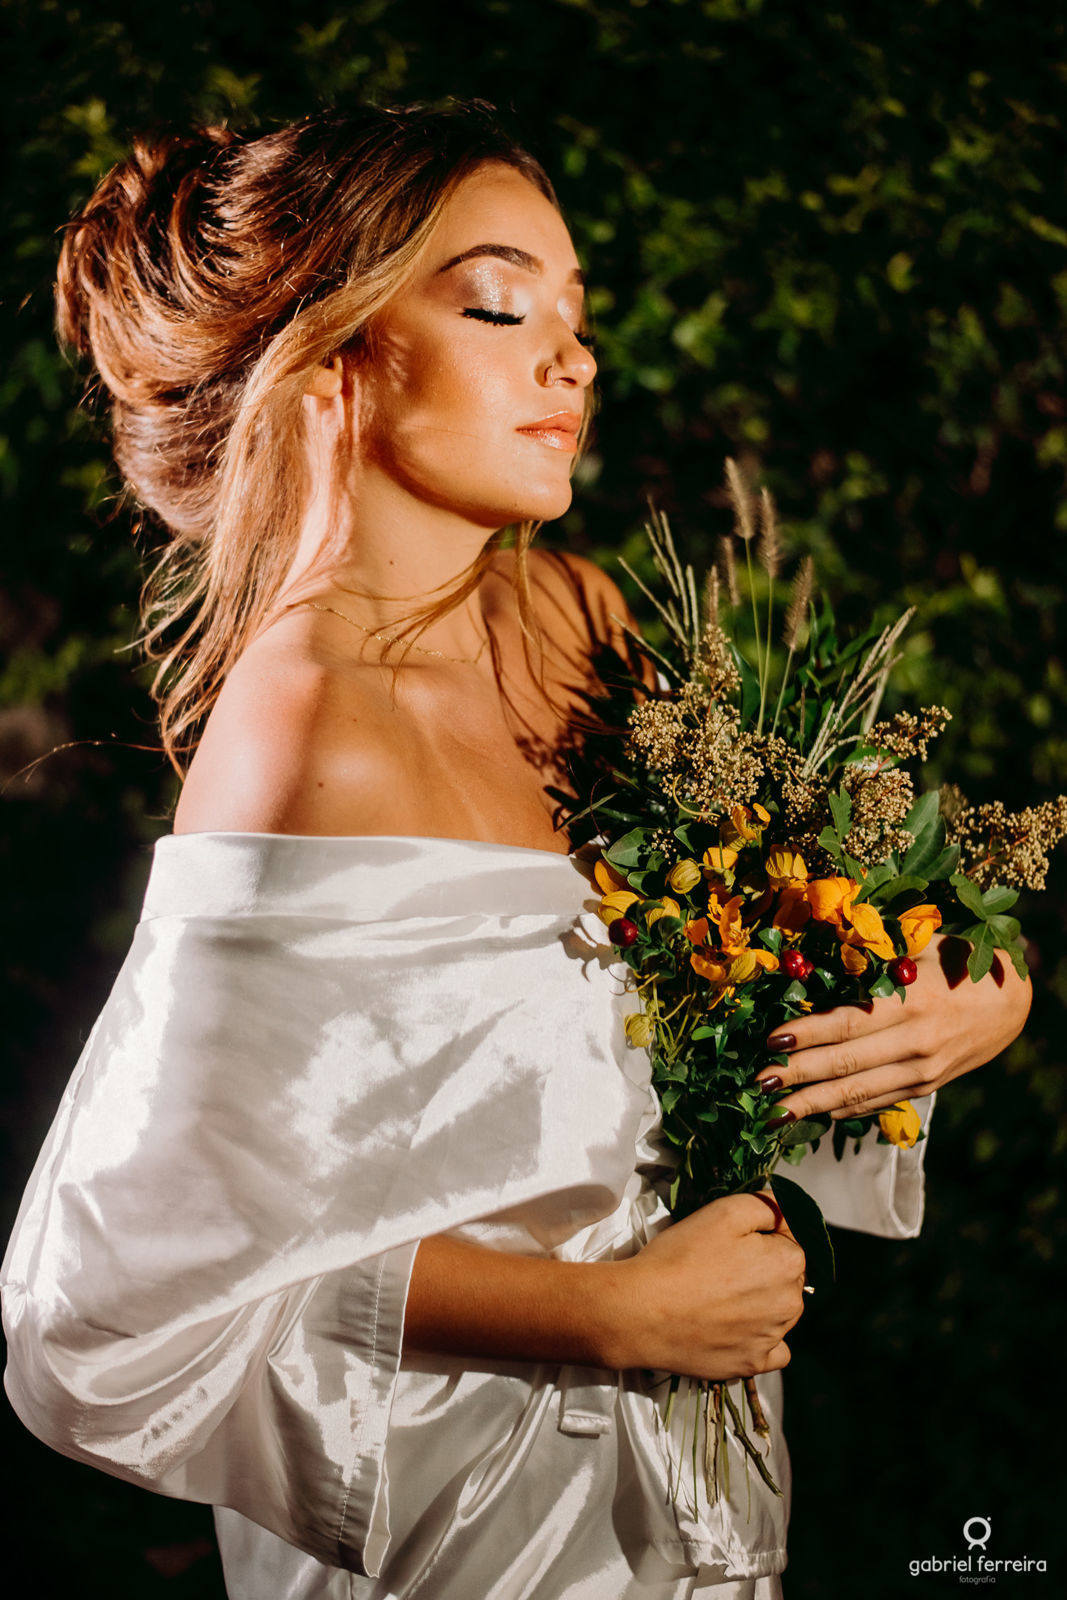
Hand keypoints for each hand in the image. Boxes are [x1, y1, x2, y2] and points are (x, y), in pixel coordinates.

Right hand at [610, 1191, 806, 1379]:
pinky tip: (733, 1328)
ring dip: (761, 1301)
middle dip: (764, 1267)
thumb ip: (768, 1205)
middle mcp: (790, 1304)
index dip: (762, 1234)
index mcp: (788, 1263)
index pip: (791, 1239)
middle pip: (787, 1277)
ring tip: (718, 1295)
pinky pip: (772, 1350)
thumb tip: (787, 1211)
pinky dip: (759, 1339)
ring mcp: (772, 1338)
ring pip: (779, 1311)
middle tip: (721, 1264)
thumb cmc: (680, 1259)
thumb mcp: (725, 1211)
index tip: (732, 1240)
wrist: (641, 1312)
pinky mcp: (752, 1364)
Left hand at [753, 934, 1032, 1120]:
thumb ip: (874, 959)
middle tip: (758, 1083)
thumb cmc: (958, 963)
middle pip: (846, 1064)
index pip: (848, 1022)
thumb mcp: (920, 948)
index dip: (808, 1034)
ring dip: (814, 1103)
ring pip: (859, 1092)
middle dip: (798, 1076)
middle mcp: (916, 1041)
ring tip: (775, 1111)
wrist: (1013, 1004)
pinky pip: (879, 1101)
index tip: (771, 1040)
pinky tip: (817, 1113)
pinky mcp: (927, 1087)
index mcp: (912, 1001)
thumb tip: (817, 963)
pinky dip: (846, 1109)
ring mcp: (922, 1070)